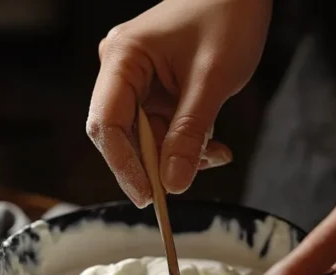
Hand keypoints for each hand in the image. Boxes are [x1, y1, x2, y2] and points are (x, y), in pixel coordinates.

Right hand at [87, 0, 270, 206]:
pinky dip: (187, 141)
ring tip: (215, 154)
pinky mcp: (155, 87)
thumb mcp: (212, 81)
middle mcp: (120, 69)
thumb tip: (172, 183)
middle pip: (124, 135)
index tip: (149, 196)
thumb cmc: (228, 16)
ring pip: (147, 137)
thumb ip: (189, 134)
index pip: (107, 124)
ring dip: (179, 154)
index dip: (124, 165)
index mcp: (122, 58)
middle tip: (186, 182)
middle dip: (157, 161)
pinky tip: (213, 146)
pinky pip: (163, 127)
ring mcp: (137, 78)